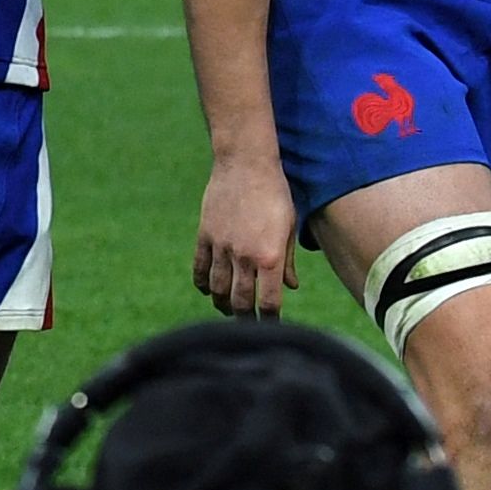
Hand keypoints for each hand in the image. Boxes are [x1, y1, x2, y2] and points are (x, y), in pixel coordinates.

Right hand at [193, 158, 298, 315]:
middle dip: (244, 318)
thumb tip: (291, 287)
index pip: (269, 302)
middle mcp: (244, 257)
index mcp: (269, 257)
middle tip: (248, 323)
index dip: (270, 319)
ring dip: (222, 304)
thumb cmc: (275, 194)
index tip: (272, 325)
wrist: (245, 164)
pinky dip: (202, 283)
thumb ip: (287, 261)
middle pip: (239, 301)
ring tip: (227, 309)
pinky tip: (207, 290)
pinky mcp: (205, 236)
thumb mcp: (288, 227)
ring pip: (217, 289)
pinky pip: (200, 268)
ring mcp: (221, 247)